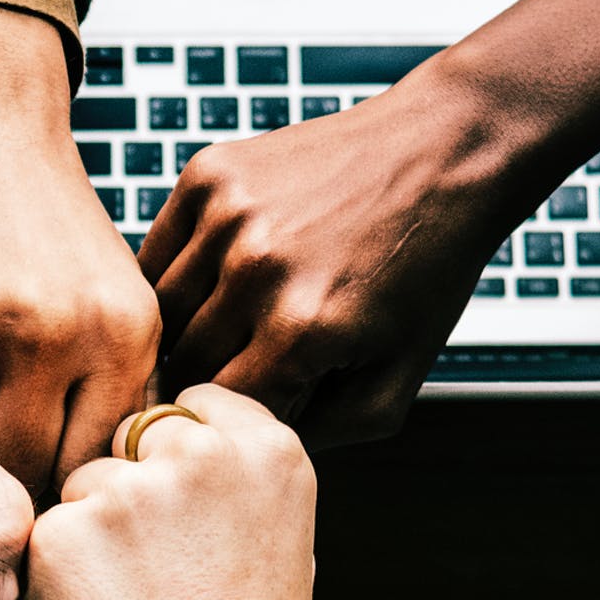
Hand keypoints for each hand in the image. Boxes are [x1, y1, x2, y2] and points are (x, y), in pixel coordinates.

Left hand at [26, 386, 316, 599]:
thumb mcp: (278, 543)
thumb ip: (232, 478)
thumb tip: (175, 436)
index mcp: (269, 451)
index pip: (193, 402)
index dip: (177, 455)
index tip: (184, 504)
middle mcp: (201, 455)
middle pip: (133, 436)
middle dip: (132, 487)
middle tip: (161, 573)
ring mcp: (128, 490)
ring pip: (83, 485)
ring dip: (92, 532)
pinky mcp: (63, 533)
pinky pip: (45, 533)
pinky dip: (59, 574)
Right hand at [140, 74, 520, 447]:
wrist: (443, 152)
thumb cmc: (425, 271)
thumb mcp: (398, 379)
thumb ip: (323, 433)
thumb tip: (248, 447)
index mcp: (302, 330)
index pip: (220, 412)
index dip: (232, 422)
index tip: (250, 412)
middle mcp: (256, 270)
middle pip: (182, 364)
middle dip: (206, 380)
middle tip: (239, 372)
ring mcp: (227, 216)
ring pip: (159, 311)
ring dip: (184, 330)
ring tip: (228, 328)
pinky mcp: (209, 175)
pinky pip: (156, 253)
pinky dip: (174, 276)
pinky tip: (215, 281)